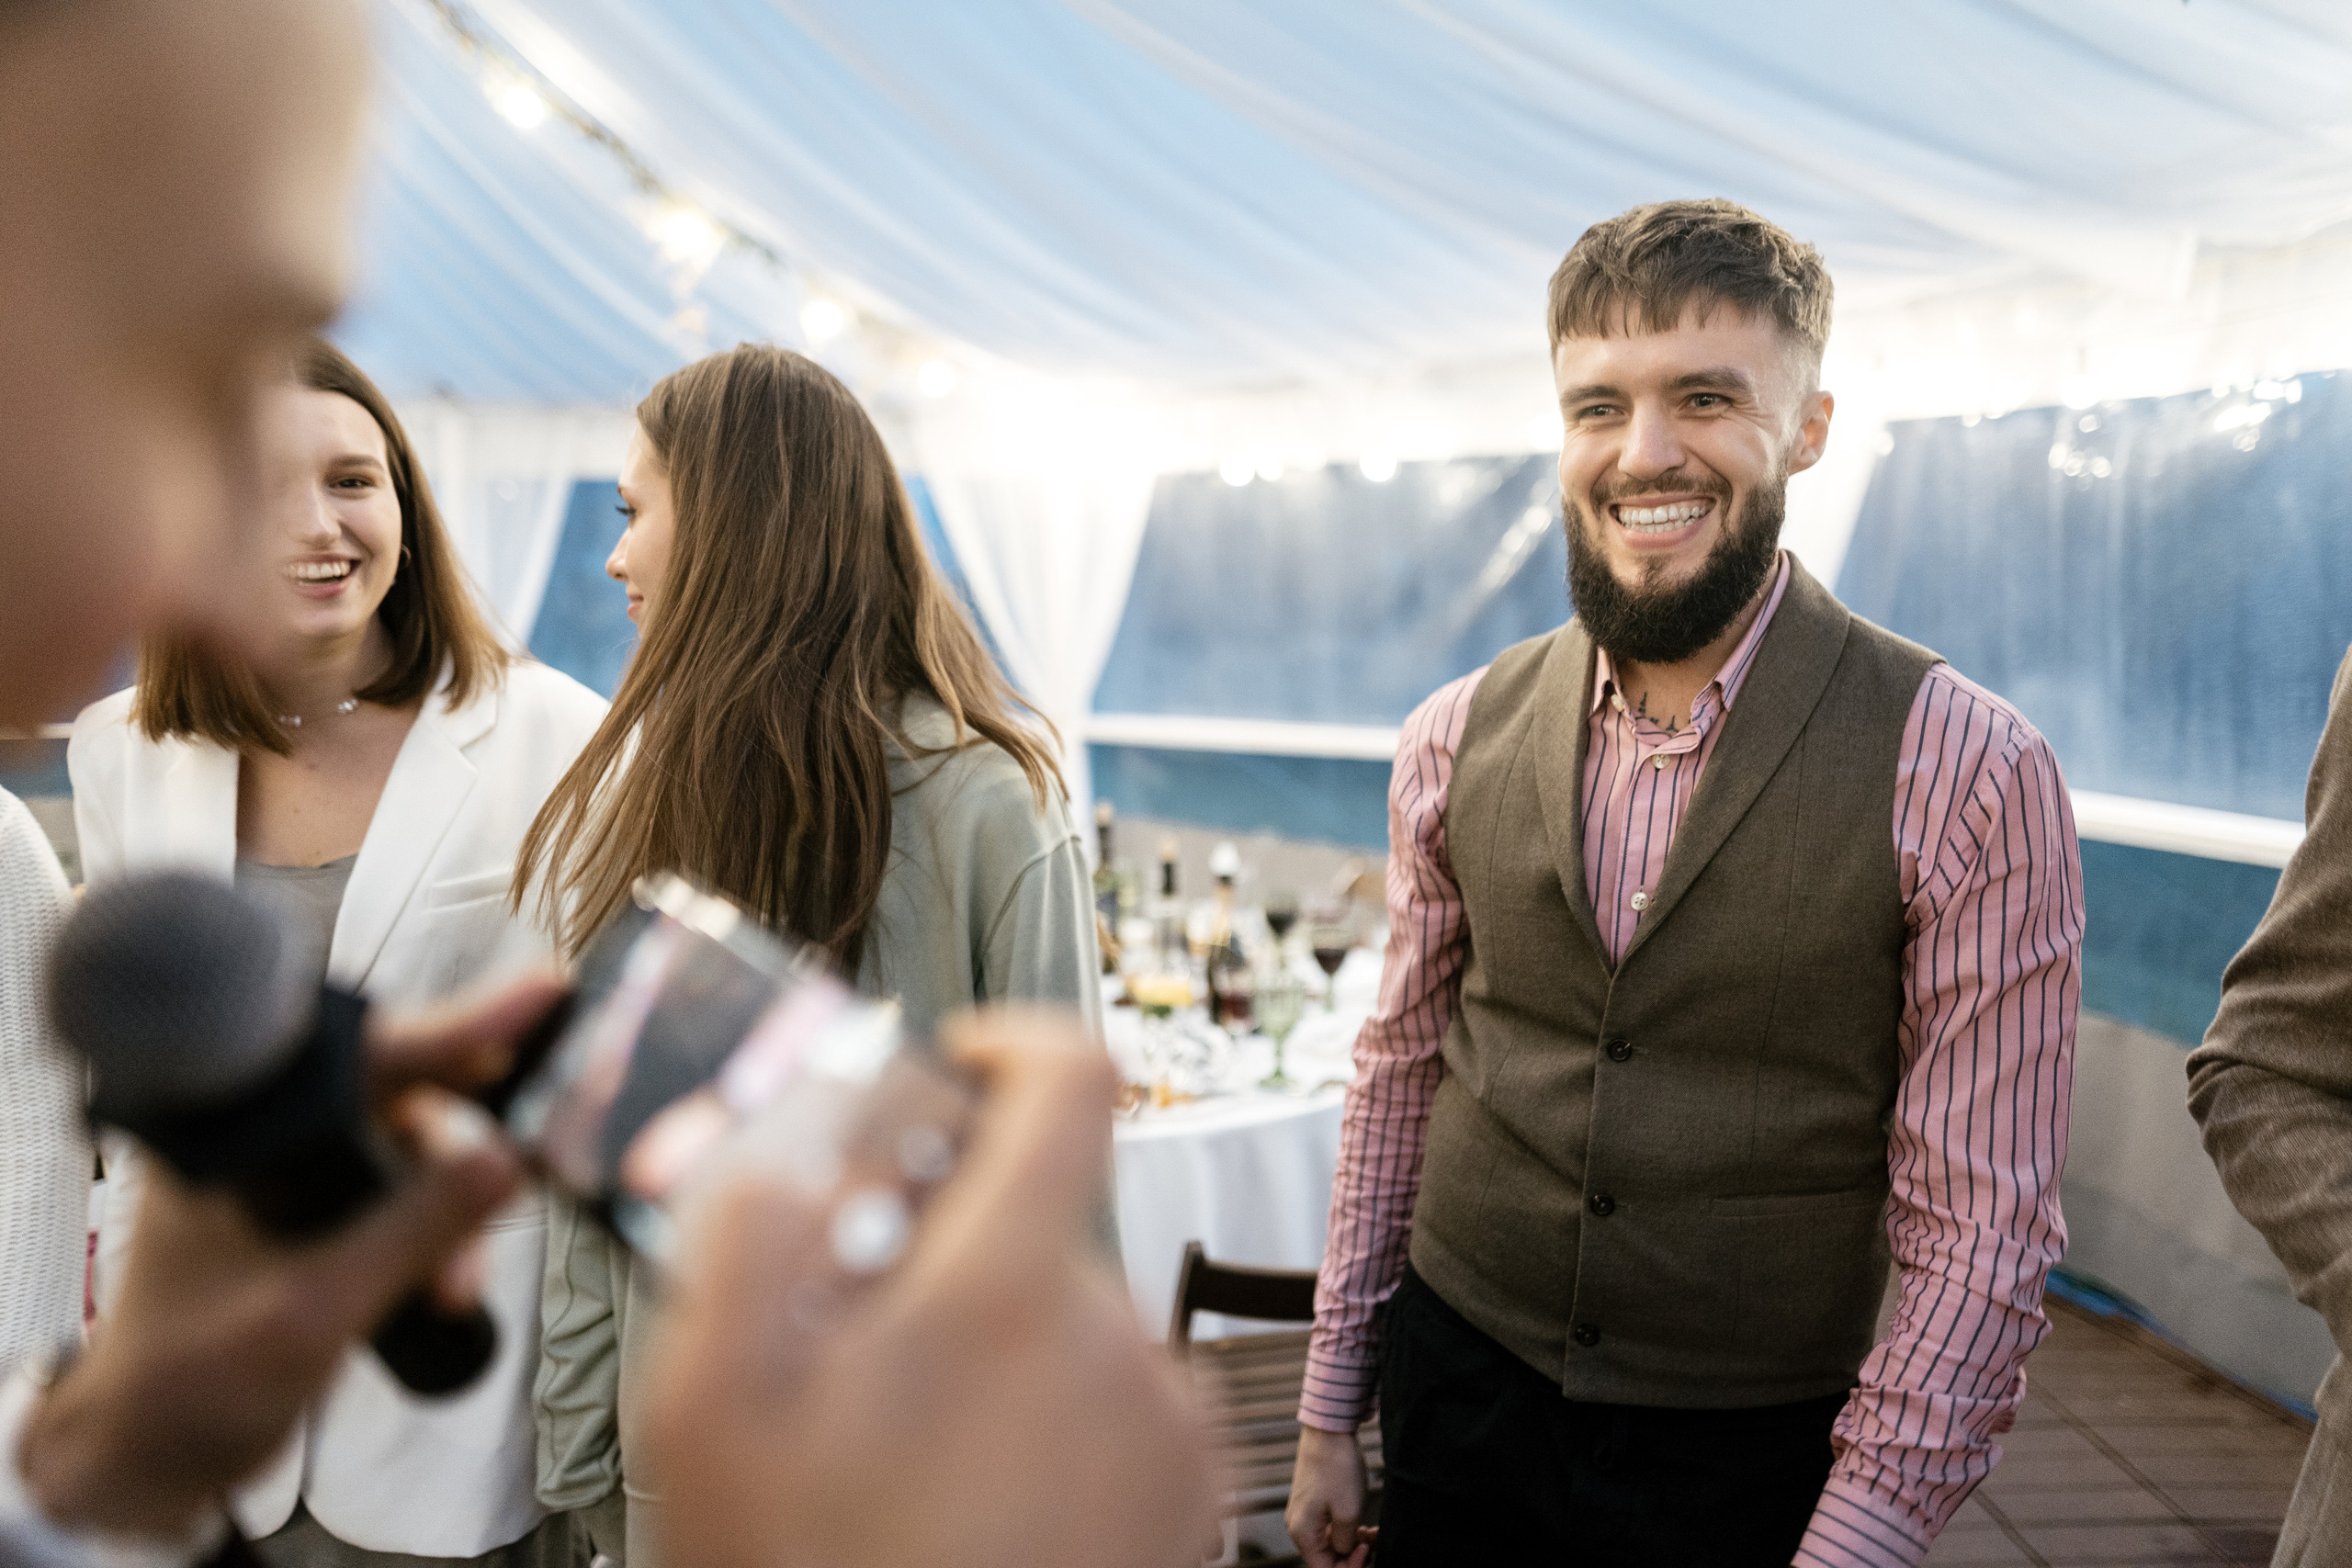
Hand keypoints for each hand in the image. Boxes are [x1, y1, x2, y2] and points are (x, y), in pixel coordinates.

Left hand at [18, 972, 561, 1535]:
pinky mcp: (323, 1223)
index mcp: (235, 1133)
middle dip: (465, 1139)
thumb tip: (509, 1160)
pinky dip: (442, 1237)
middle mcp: (268, 1139)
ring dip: (456, 1211)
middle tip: (544, 1143)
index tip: (539, 995)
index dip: (453, 1023)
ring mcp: (295, 1181)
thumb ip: (410, 1233)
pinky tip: (451, 1286)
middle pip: (399, 1093)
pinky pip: (407, 1202)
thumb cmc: (188, 1384)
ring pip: (413, 1155)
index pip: (355, 1052)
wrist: (152, 1462)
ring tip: (457, 1285)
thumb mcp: (310, 1309)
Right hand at [642, 1006, 1215, 1567]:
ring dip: (992, 1353)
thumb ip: (746, 1241)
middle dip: (945, 1255)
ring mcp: (1164, 1425)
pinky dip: (1047, 1425)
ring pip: (1066, 1319)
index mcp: (1005, 1293)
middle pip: (1036, 1220)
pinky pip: (1114, 1405)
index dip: (1010, 1043)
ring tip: (909, 1463)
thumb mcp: (711, 1416)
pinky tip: (976, 1505)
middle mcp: (1115, 1341)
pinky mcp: (1186, 1495)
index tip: (957, 1064)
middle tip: (858, 1354)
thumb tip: (793, 1144)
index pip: (1068, 1080)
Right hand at [1288, 1424, 1373, 1567]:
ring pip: (1331, 1542)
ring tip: (1371, 1531)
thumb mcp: (1348, 1512)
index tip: (1366, 1550)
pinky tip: (1363, 1523)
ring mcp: (1305, 1513)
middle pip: (1326, 1557)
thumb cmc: (1336, 1468)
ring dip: (1352, 1542)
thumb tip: (1344, 1551)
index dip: (1349, 1566)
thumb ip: (1345, 1543)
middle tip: (1372, 1542)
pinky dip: (1347, 1528)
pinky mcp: (1313, 1502)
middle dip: (1352, 1555)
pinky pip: (1330, 1526)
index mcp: (1302, 1533)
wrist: (1328, 1431)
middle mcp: (1298, 1526)